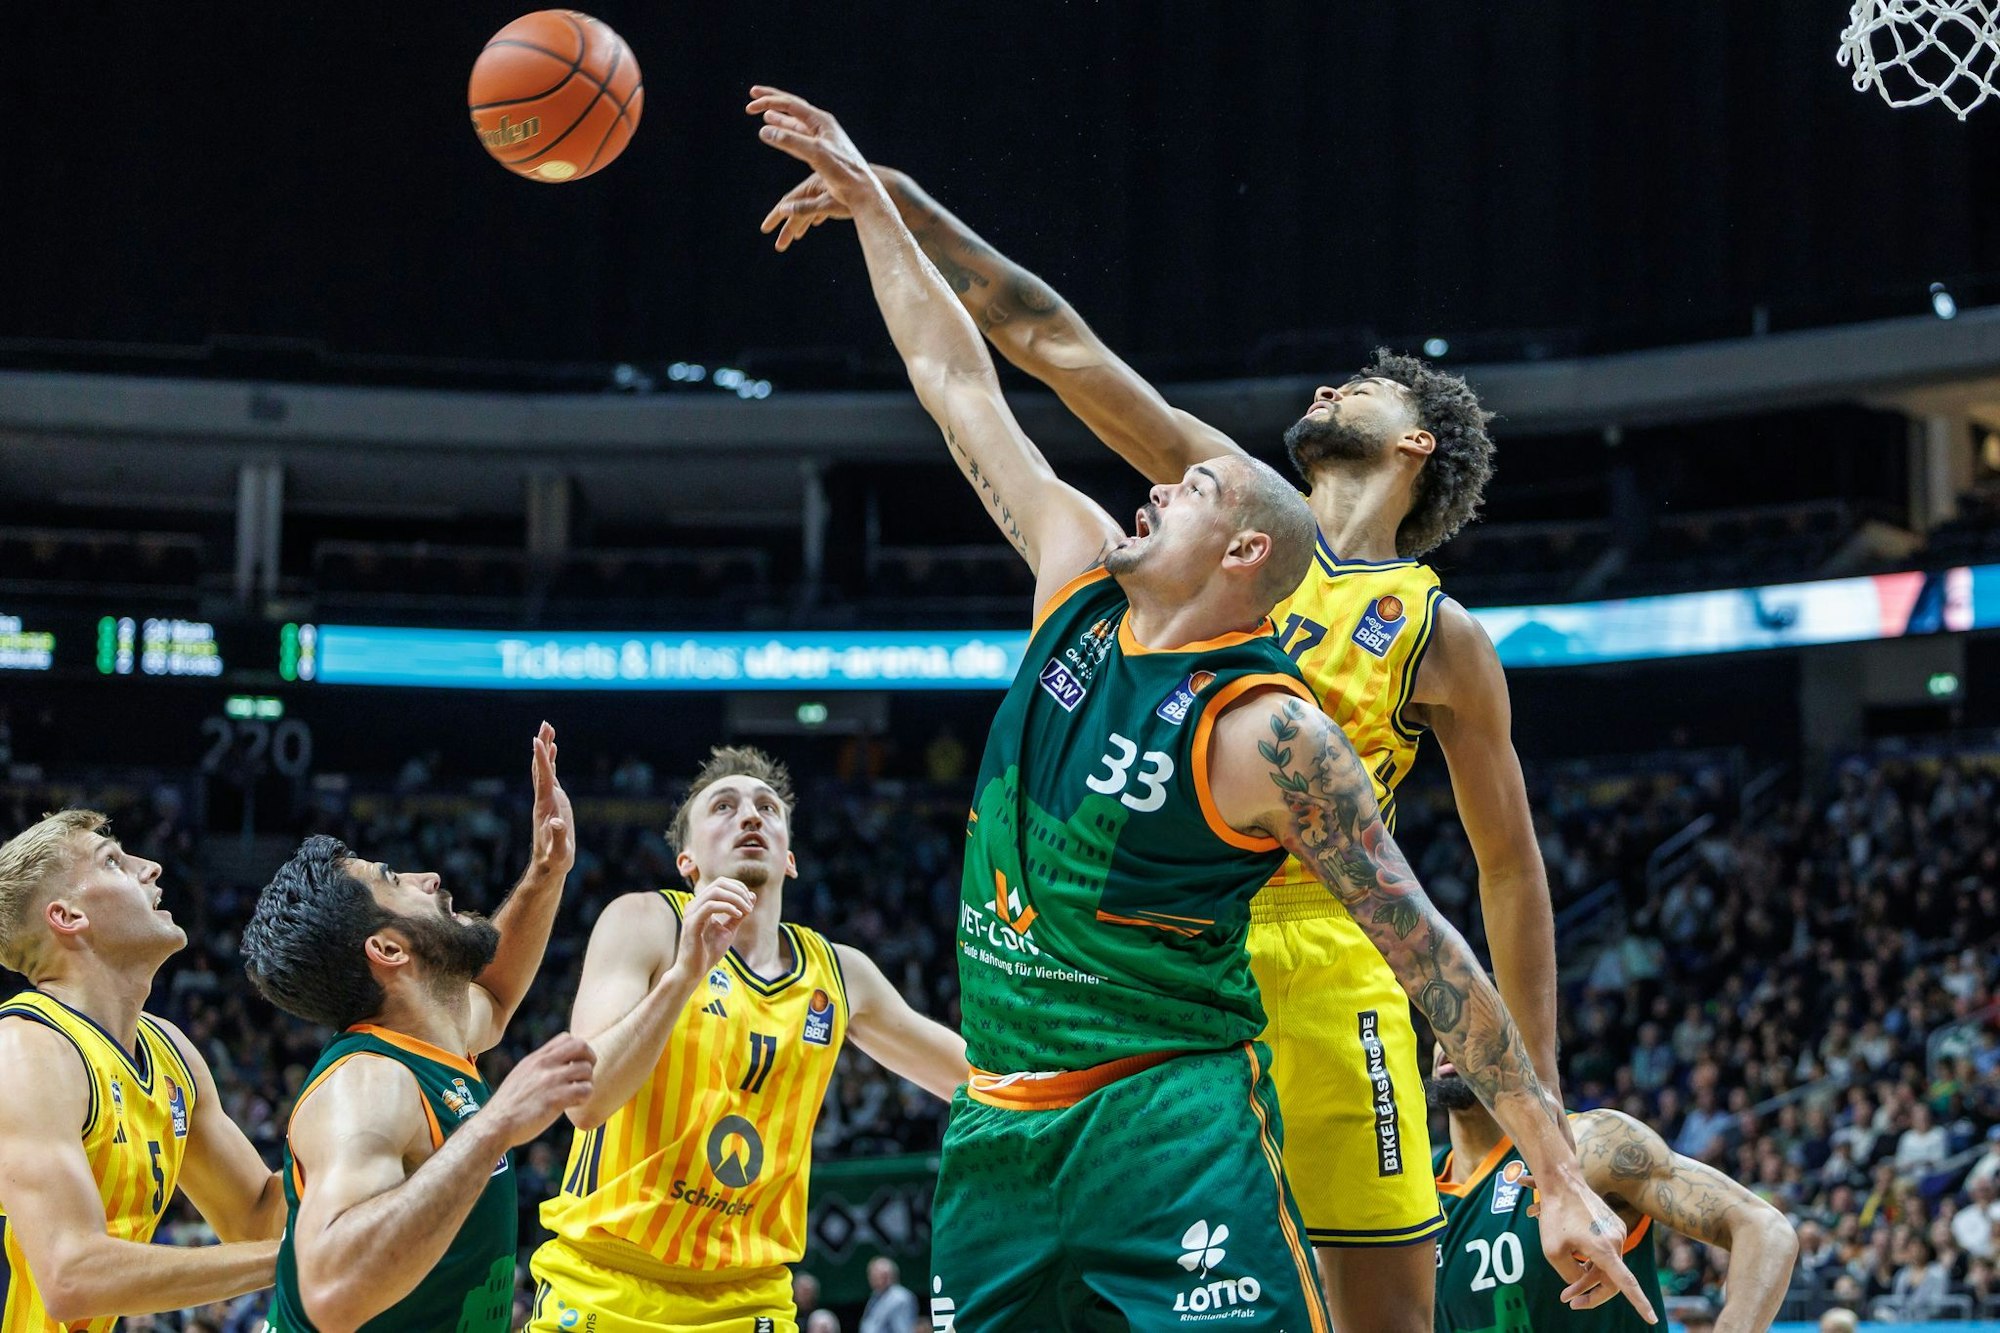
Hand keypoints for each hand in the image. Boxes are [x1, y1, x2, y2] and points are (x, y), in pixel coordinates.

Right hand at [483, 1032, 594, 1146]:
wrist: (496, 1124)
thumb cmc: (508, 1105)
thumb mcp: (521, 1075)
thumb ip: (539, 1067)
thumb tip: (558, 1064)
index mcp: (536, 1058)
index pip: (566, 1038)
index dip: (577, 1050)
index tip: (575, 1064)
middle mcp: (544, 1065)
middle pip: (581, 1046)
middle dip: (590, 1059)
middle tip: (585, 1075)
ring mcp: (551, 1080)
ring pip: (586, 1070)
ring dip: (587, 1083)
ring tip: (577, 1094)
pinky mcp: (556, 1099)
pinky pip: (585, 1090)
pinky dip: (584, 1097)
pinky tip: (574, 1104)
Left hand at [528, 721, 573, 879]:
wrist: (549, 865)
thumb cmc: (555, 860)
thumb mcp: (558, 853)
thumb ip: (557, 838)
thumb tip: (556, 823)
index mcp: (545, 807)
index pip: (543, 778)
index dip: (541, 759)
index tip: (538, 740)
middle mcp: (544, 799)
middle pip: (541, 767)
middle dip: (542, 746)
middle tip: (545, 724)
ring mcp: (548, 799)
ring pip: (544, 769)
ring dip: (546, 748)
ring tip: (549, 729)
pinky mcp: (554, 801)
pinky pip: (550, 776)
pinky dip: (551, 760)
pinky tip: (553, 749)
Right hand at [668, 878, 754, 983]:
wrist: (693, 971)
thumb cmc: (708, 952)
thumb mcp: (729, 930)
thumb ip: (739, 914)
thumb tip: (752, 896)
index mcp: (701, 905)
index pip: (721, 883)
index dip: (739, 887)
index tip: (750, 901)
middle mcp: (694, 905)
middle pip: (719, 883)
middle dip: (739, 891)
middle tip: (749, 905)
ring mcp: (691, 913)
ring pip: (715, 892)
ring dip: (735, 898)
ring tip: (746, 910)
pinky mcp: (691, 923)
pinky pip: (710, 906)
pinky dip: (728, 908)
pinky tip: (738, 915)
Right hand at [746, 87, 880, 214]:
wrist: (861, 189)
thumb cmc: (842, 171)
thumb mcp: (815, 154)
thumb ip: (790, 141)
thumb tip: (765, 130)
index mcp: (821, 121)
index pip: (791, 105)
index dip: (770, 101)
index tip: (751, 103)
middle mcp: (822, 126)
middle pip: (793, 108)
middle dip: (772, 102)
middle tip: (753, 97)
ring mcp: (823, 138)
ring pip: (796, 123)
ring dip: (779, 118)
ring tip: (764, 115)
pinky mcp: (823, 152)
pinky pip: (800, 137)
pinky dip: (787, 133)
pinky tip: (780, 135)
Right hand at [760, 171, 849, 251]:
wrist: (880, 189)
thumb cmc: (855, 197)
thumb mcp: (829, 204)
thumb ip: (806, 208)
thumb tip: (784, 211)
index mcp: (812, 185)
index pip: (788, 203)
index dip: (776, 217)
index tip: (765, 230)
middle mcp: (817, 187)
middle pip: (796, 209)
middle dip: (786, 228)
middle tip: (778, 245)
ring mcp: (827, 192)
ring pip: (809, 210)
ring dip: (800, 225)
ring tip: (794, 238)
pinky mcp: (838, 197)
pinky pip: (821, 209)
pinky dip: (815, 217)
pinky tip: (814, 224)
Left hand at [1521, 1174, 1658, 1322]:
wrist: (1563, 1183)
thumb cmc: (1555, 1216)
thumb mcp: (1553, 1251)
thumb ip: (1570, 1275)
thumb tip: (1582, 1284)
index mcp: (1604, 1248)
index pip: (1626, 1283)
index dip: (1639, 1303)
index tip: (1652, 1319)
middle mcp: (1617, 1241)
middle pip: (1610, 1279)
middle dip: (1590, 1293)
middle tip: (1568, 1300)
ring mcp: (1618, 1233)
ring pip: (1608, 1266)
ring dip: (1589, 1278)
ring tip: (1568, 1286)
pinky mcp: (1615, 1227)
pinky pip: (1607, 1253)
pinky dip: (1594, 1263)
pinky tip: (1578, 1262)